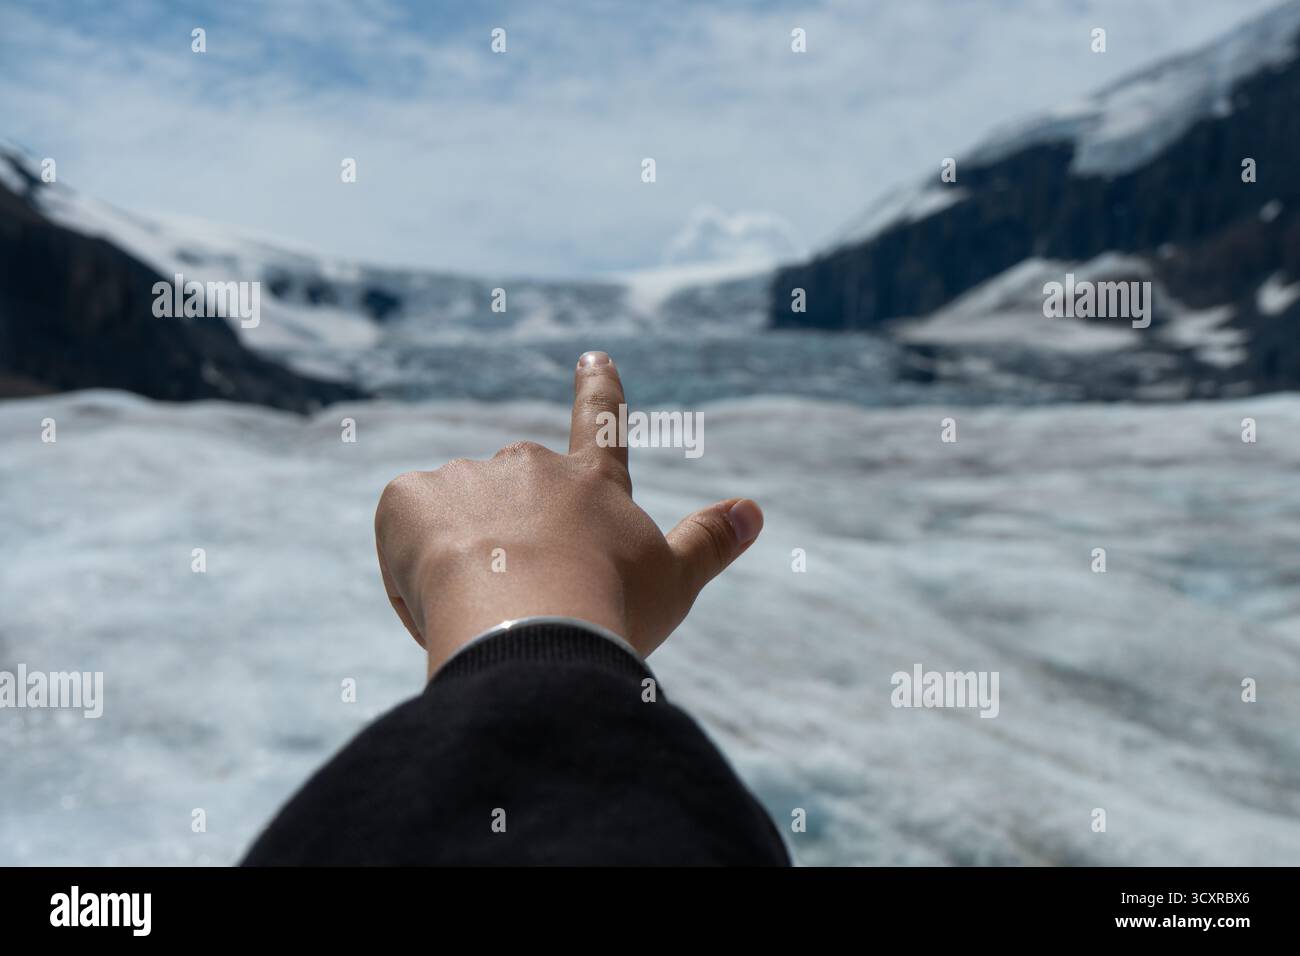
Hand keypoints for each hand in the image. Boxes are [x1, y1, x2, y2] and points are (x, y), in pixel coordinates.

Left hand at [374, 350, 763, 674]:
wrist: (532, 631)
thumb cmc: (611, 610)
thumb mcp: (674, 581)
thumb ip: (710, 541)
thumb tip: (754, 510)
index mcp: (592, 483)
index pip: (601, 424)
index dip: (598, 390)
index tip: (591, 358)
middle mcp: (530, 465)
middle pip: (517, 492)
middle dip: (514, 538)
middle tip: (527, 600)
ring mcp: (469, 476)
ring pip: (458, 520)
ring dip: (465, 560)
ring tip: (487, 614)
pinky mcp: (410, 498)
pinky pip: (405, 529)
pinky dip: (413, 566)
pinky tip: (439, 600)